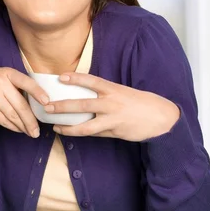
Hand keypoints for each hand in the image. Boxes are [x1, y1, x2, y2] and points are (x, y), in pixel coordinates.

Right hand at [0, 68, 48, 137]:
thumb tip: (32, 102)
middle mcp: (0, 83)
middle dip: (31, 120)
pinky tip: (17, 129)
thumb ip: (12, 85)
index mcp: (5, 72)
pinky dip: (12, 127)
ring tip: (30, 132)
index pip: (26, 81)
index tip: (47, 102)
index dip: (38, 92)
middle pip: (21, 105)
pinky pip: (4, 120)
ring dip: (23, 126)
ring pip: (13, 115)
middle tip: (37, 130)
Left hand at [46, 73, 180, 140]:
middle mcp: (111, 103)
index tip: (60, 76)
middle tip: (47, 107)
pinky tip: (71, 133)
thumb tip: (83, 94)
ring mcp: (113, 120)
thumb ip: (105, 94)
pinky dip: (82, 133)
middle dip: (63, 106)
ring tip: (55, 127)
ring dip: (68, 127)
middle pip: (82, 104)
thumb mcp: (122, 92)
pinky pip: (95, 134)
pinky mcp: (115, 132)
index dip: (75, 78)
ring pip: (86, 126)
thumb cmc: (140, 102)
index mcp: (113, 89)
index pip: (91, 81)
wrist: (162, 118)